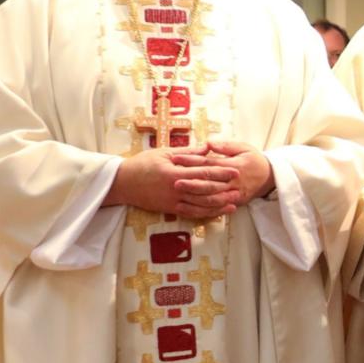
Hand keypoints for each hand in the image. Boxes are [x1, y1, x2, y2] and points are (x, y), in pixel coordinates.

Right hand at [105, 146, 240, 218]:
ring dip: (219, 204)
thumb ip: (188, 152)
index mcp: (175, 173)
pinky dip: (207, 214)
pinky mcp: (171, 210)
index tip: (235, 171)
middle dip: (225, 190)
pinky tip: (218, 212)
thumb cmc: (142, 164)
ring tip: (235, 202)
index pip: (203, 173)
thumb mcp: (163, 153)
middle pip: (206, 190)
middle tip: (240, 187)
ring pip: (201, 205)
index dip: (221, 173)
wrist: (123, 183)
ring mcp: (173, 201)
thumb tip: (208, 148)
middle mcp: (176, 189)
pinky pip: (192, 214)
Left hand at [176, 139, 272, 203]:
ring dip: (194, 198)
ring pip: (212, 199)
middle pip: (209, 183)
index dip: (191, 161)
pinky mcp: (234, 204)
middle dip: (190, 183)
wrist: (270, 177)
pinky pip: (216, 209)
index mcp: (234, 166)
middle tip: (173, 181)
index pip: (208, 163)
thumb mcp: (243, 147)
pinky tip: (189, 209)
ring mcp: (234, 195)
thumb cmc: (254, 160)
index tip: (176, 158)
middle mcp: (233, 182)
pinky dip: (202, 210)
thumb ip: (225, 146)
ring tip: (178, 197)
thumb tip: (208, 143)